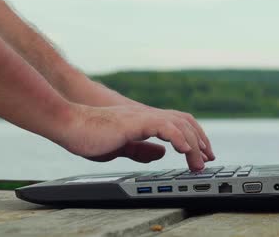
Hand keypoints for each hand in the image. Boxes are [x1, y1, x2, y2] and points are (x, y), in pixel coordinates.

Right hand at [57, 72, 214, 167]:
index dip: (194, 138)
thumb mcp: (122, 146)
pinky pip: (164, 126)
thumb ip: (141, 149)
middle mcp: (148, 117)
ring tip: (199, 162)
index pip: (179, 124)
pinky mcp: (135, 122)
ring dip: (193, 144)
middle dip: (201, 141)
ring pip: (179, 124)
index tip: (202, 154)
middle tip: (208, 159)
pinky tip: (185, 150)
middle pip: (185, 122)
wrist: (69, 125)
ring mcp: (143, 117)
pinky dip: (178, 137)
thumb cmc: (90, 135)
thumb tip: (160, 153)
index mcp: (146, 122)